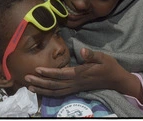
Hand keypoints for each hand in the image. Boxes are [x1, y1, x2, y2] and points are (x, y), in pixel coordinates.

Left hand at [25, 48, 142, 101]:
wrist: (116, 80)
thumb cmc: (109, 67)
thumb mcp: (103, 58)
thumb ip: (92, 55)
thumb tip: (83, 50)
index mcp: (80, 73)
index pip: (61, 74)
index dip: (49, 72)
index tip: (37, 69)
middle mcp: (75, 82)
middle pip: (54, 84)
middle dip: (40, 82)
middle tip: (26, 78)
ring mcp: (75, 87)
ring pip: (56, 91)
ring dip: (42, 89)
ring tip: (29, 86)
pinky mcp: (76, 89)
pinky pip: (60, 93)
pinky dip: (49, 93)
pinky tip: (42, 91)